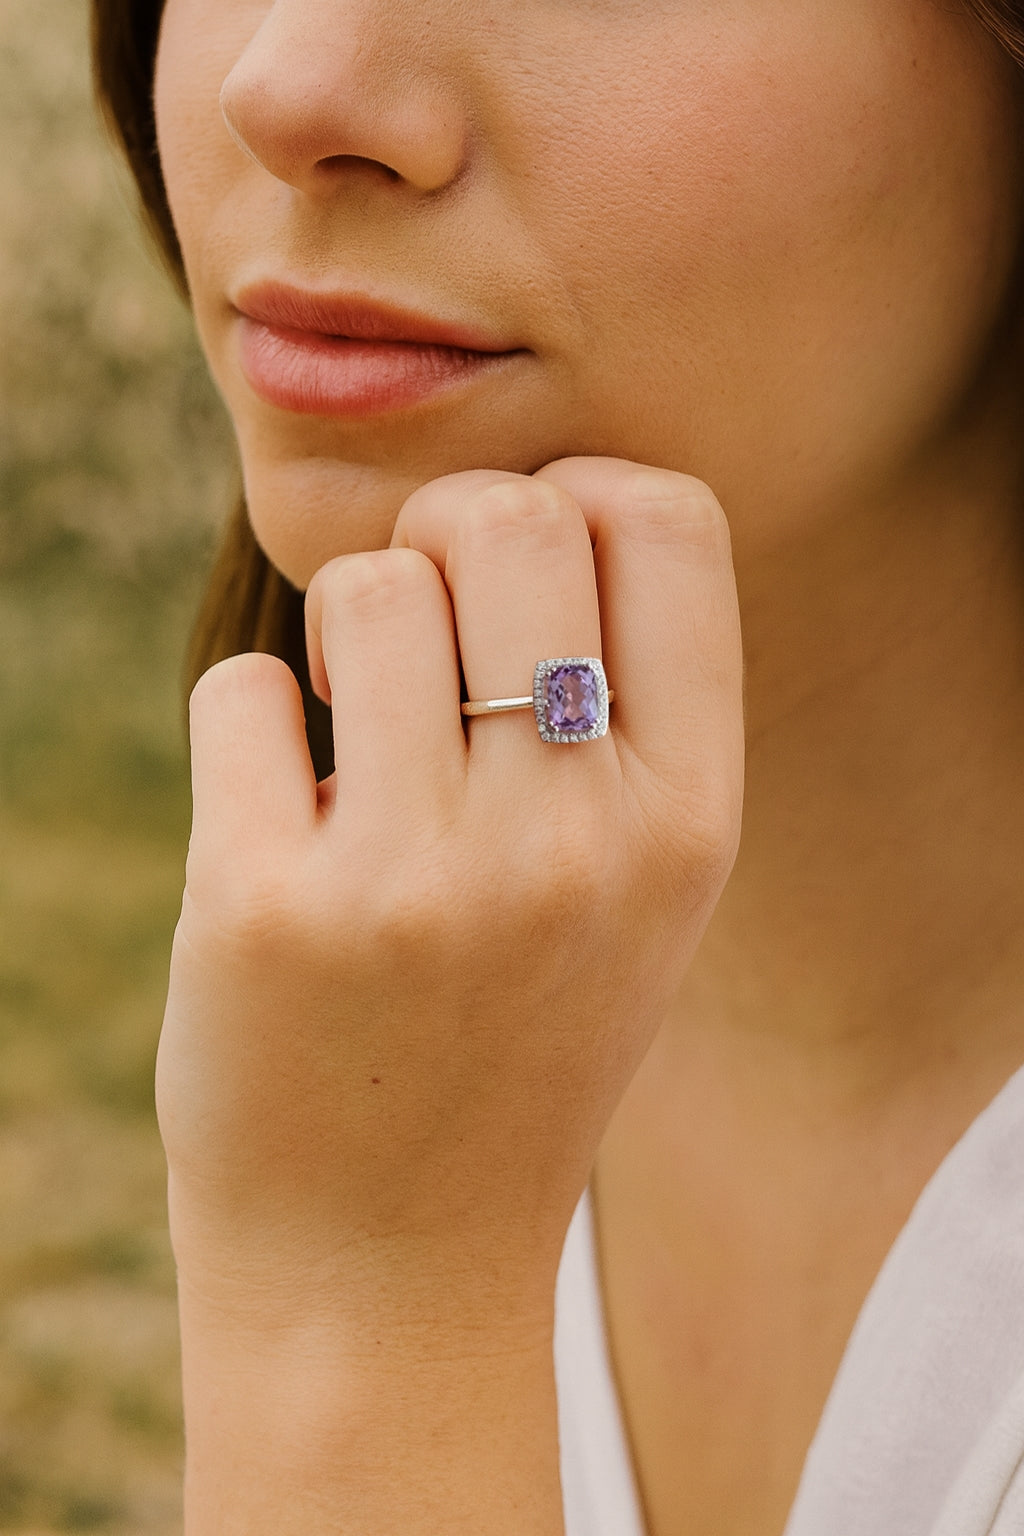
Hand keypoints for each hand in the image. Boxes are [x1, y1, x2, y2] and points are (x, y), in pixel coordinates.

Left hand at [158, 457, 742, 1336]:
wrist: (394, 1259)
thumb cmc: (515, 1041)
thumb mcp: (639, 894)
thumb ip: (623, 714)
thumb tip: (527, 510)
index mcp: (688, 817)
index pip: (666, 520)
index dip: (578, 501)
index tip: (522, 575)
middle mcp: (574, 837)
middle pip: (505, 517)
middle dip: (443, 539)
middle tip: (421, 636)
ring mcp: (421, 876)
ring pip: (367, 585)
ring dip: (346, 638)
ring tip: (355, 734)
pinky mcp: (270, 906)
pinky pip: (242, 688)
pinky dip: (254, 724)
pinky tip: (286, 811)